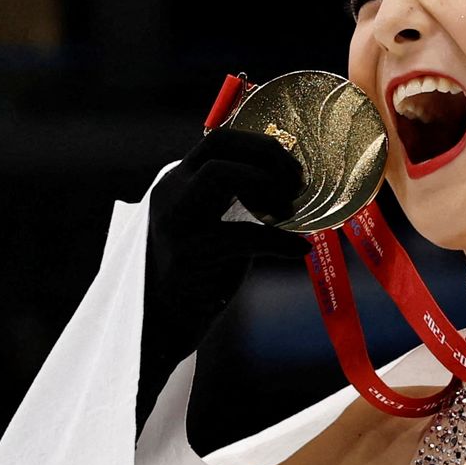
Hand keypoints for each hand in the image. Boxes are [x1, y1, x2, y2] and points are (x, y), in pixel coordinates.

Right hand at [140, 128, 309, 403]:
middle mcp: (170, 193)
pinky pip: (243, 235)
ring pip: (221, 175)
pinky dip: (280, 241)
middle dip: (269, 159)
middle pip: (221, 148)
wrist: (165, 325)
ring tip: (290, 215)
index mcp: (179, 181)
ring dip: (266, 188)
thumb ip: (244, 200)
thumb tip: (294, 182)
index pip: (220, 139)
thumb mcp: (221, 224)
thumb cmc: (202, 273)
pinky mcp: (184, 255)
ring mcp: (173, 222)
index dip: (263, 147)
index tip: (293, 171)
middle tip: (296, 188)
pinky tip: (300, 249)